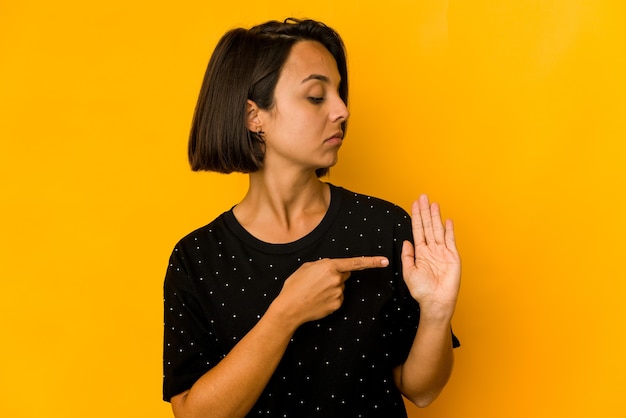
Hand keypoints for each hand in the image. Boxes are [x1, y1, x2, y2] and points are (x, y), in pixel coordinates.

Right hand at [273, 256, 388, 326]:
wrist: (289, 308)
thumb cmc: (294, 286)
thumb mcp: (306, 267)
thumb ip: (322, 265)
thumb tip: (332, 268)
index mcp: (329, 266)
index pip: (355, 263)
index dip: (372, 261)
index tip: (385, 260)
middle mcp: (337, 280)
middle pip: (345, 274)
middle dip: (337, 275)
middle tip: (319, 281)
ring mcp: (338, 293)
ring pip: (340, 287)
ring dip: (331, 287)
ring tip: (314, 292)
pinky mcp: (337, 305)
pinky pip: (338, 298)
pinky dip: (330, 298)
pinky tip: (318, 300)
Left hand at [401, 195, 460, 319]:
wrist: (435, 302)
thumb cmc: (422, 291)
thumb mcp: (408, 272)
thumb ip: (407, 256)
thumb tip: (406, 241)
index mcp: (421, 252)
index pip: (417, 230)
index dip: (416, 217)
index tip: (414, 204)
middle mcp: (432, 250)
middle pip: (427, 226)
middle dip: (425, 212)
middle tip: (423, 197)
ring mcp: (443, 252)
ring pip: (438, 230)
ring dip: (435, 216)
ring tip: (433, 203)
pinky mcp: (453, 257)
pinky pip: (450, 240)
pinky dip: (449, 230)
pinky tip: (447, 220)